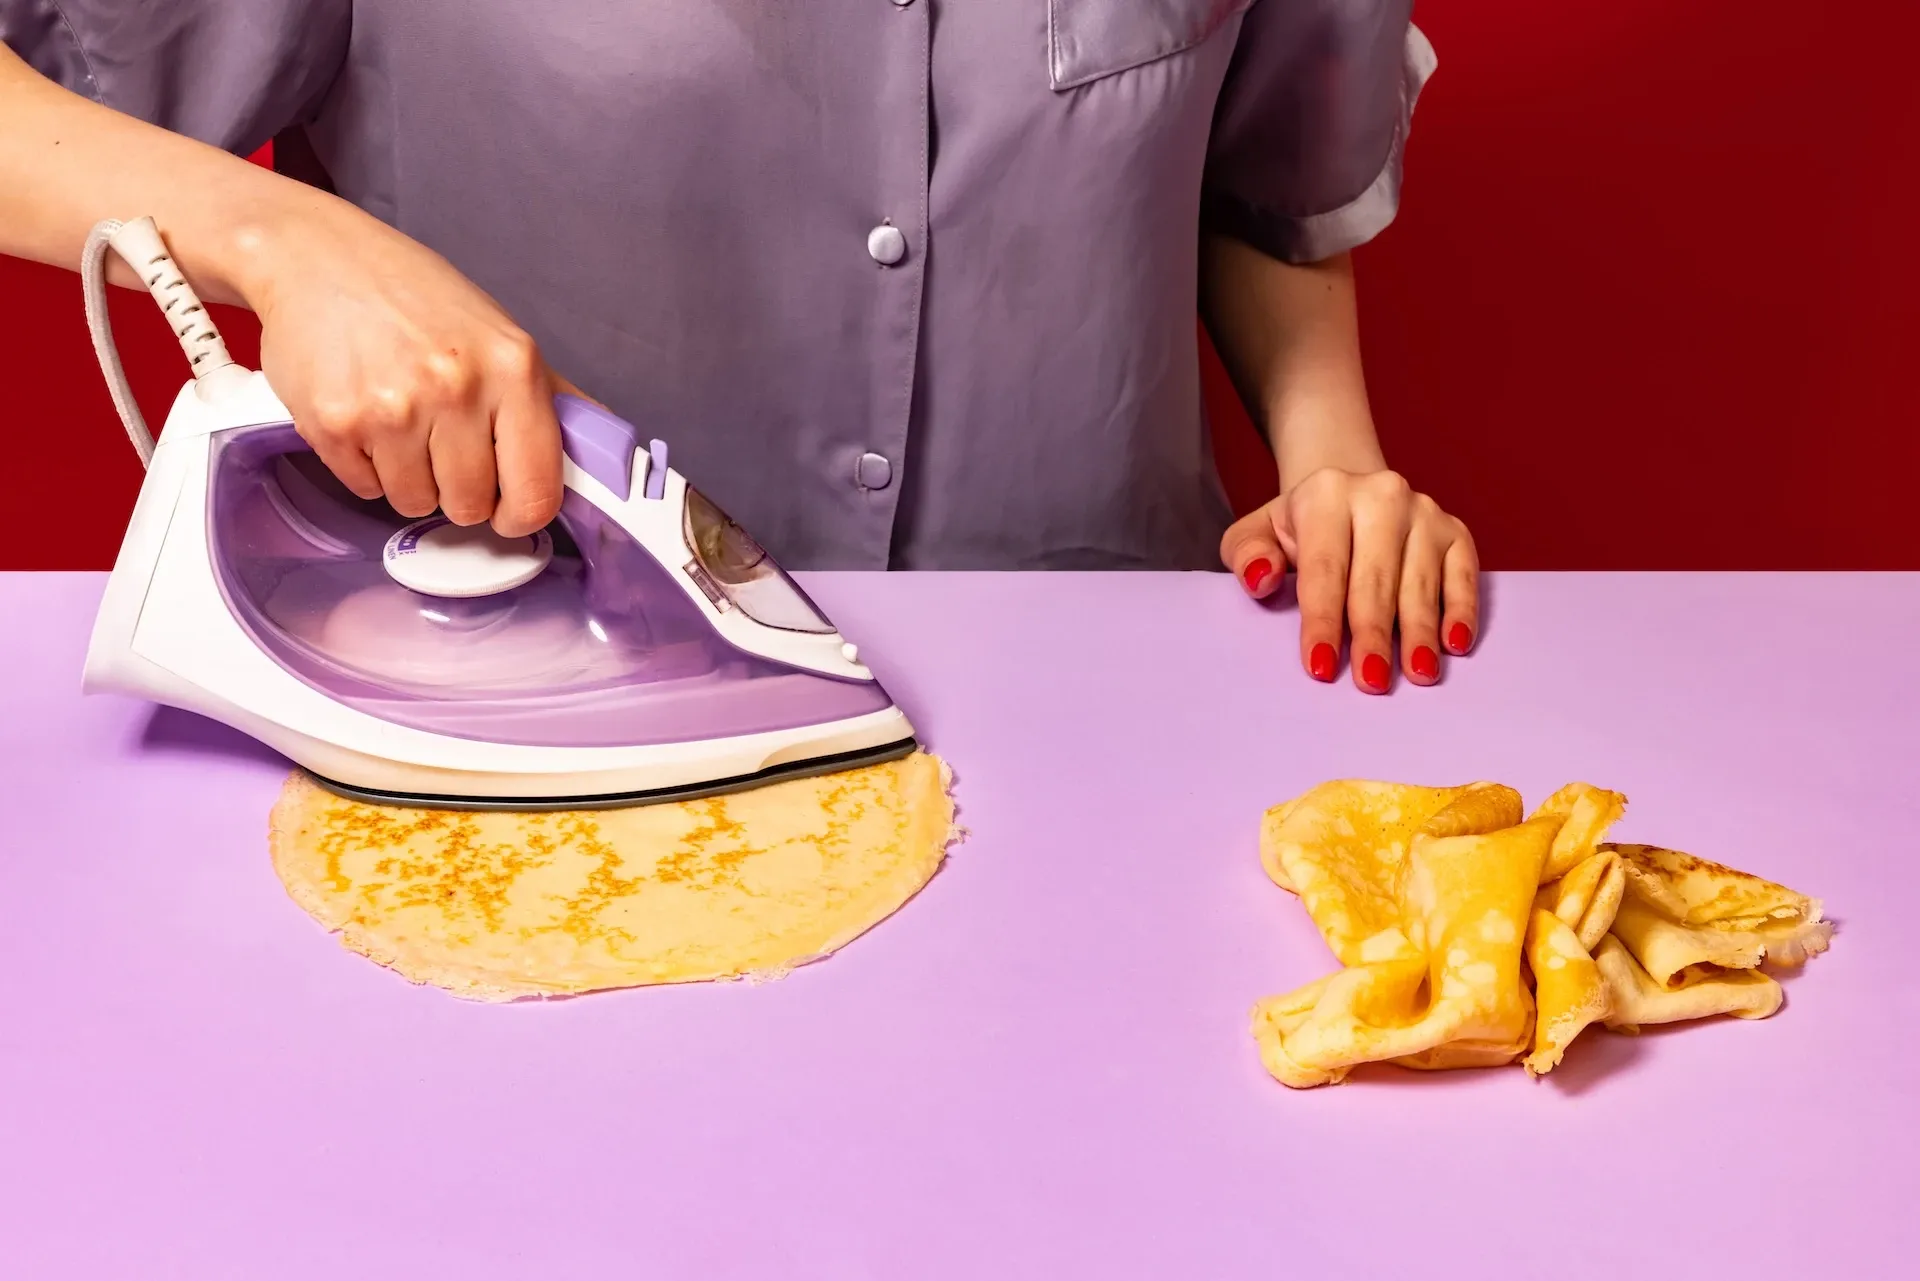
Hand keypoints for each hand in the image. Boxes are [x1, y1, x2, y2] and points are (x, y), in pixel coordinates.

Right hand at [245, 200, 570, 535]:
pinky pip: (363, 488)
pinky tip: (364, 414)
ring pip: (414, 503)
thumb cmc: (414, 296)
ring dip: (409, 478)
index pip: (536, 490)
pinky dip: (365, 465)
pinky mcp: (334, 424)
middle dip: (458, 488)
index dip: (523, 513)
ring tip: (400, 420)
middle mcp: (455, 389)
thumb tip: (600, 454)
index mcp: (511, 368)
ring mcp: (391, 409)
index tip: (510, 508)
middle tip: (442, 442)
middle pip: (470, 505)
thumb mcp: (499, 333)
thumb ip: (551, 398)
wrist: (315, 257)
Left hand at [1221, 468, 1479, 692]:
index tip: (1320, 666)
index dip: (1323, 620)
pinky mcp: (1454, 531)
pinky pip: (1463, 575)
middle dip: (1373, 635)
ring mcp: (1424, 513)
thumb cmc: (1299, 530)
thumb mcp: (1257, 534)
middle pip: (1376, 579)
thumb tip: (1261, 579)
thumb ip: (1247, 555)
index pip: (1325, 567)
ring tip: (1417, 674)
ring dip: (1419, 632)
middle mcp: (1382, 496)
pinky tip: (1454, 645)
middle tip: (1371, 682)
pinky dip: (1461, 610)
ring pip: (1421, 582)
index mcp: (1327, 494)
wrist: (1348, 495)